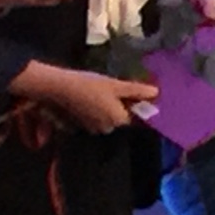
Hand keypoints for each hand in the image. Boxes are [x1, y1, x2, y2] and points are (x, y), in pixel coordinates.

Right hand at [15, 64, 159, 133]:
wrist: (58, 87)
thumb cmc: (90, 85)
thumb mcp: (116, 85)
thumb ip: (137, 91)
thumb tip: (156, 93)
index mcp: (118, 120)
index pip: (136, 116)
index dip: (137, 104)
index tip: (135, 92)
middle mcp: (107, 128)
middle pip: (122, 116)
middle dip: (123, 104)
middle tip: (117, 88)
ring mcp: (93, 127)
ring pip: (109, 116)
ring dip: (110, 105)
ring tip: (103, 90)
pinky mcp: (82, 124)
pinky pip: (97, 117)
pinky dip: (98, 108)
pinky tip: (93, 95)